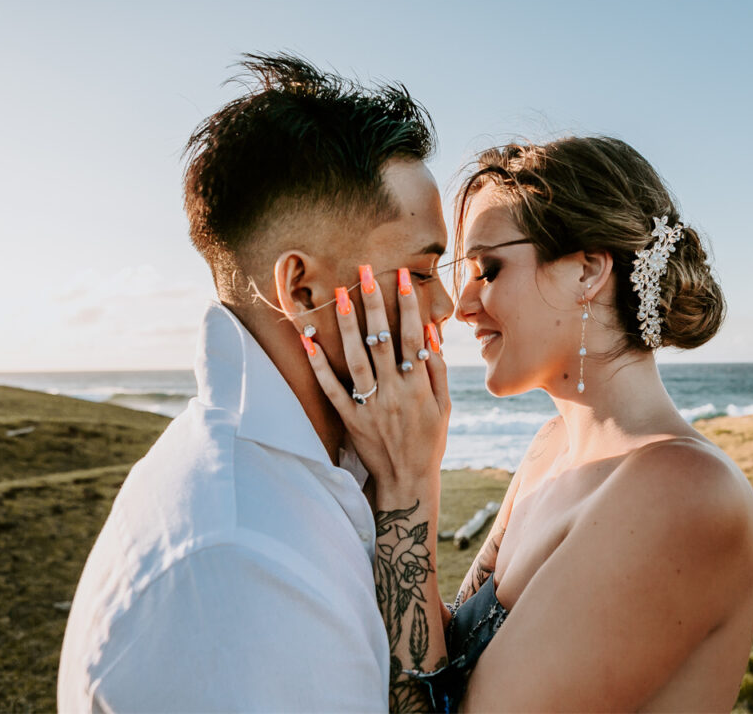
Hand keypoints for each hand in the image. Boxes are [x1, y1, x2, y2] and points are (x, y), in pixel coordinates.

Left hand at [305, 266, 450, 494]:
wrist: (407, 481)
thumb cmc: (429, 441)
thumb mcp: (445, 407)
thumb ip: (438, 370)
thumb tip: (431, 333)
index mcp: (419, 387)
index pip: (413, 336)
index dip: (408, 304)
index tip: (402, 275)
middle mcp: (395, 392)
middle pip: (383, 340)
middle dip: (375, 303)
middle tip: (365, 271)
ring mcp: (370, 406)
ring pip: (357, 359)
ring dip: (348, 325)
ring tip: (340, 293)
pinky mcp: (350, 419)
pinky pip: (332, 389)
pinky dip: (319, 363)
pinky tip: (308, 338)